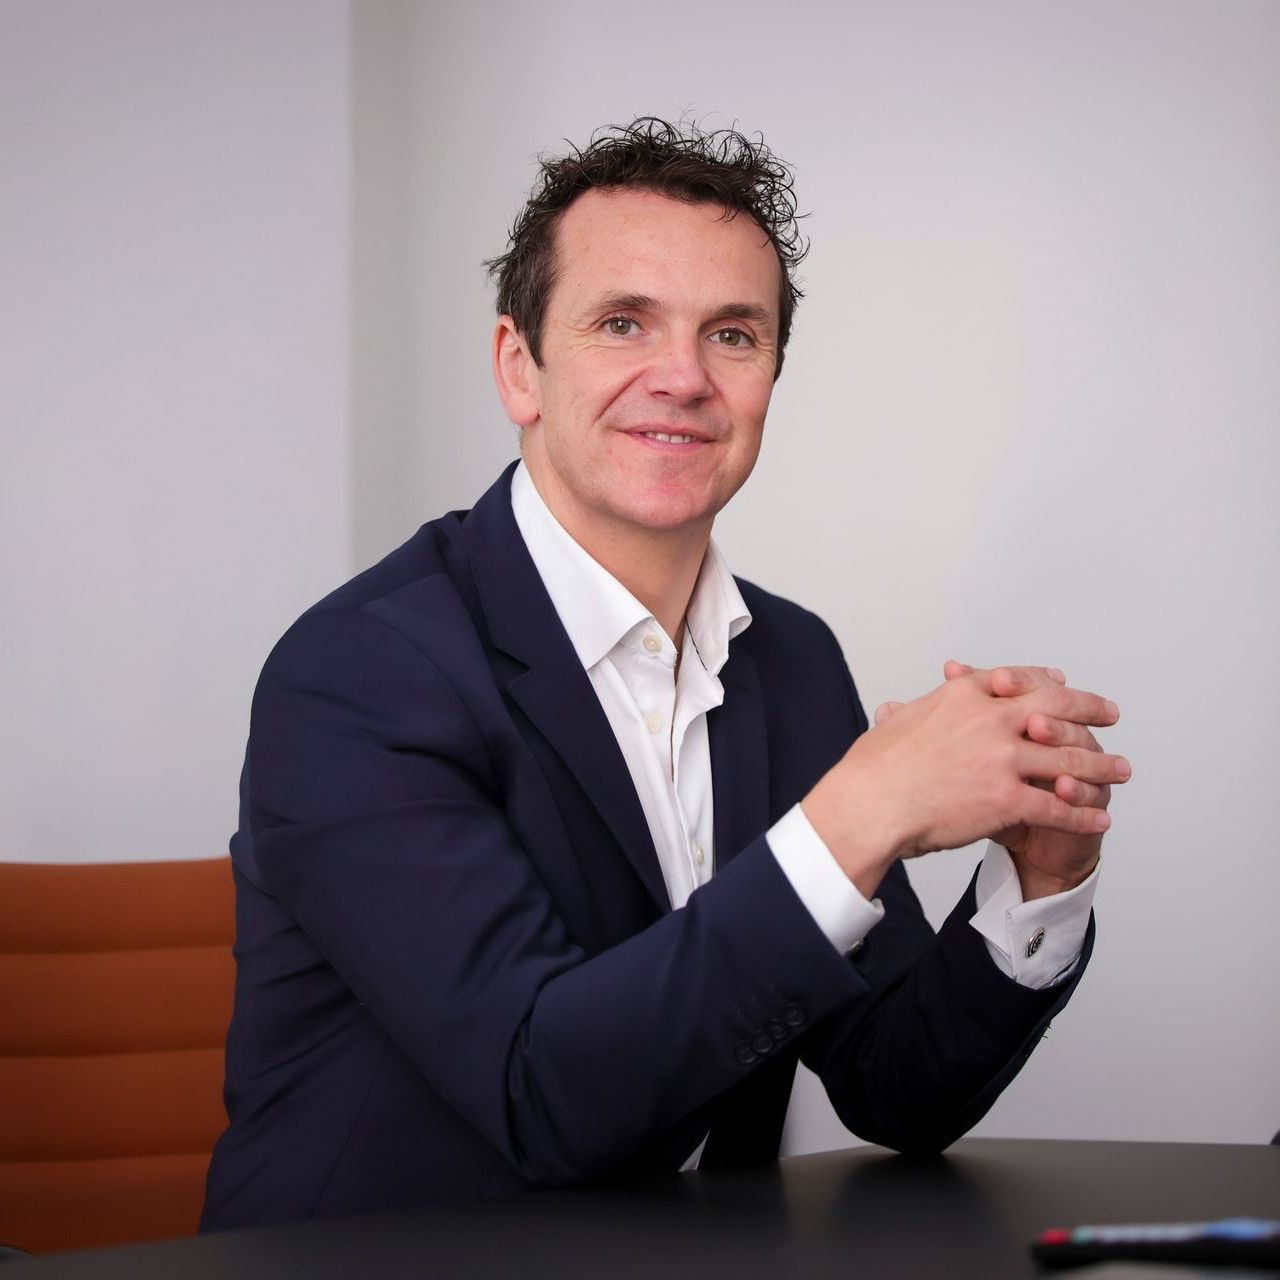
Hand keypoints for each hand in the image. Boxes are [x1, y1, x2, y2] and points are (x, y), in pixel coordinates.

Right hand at [803, 663, 1127, 898]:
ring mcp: (1003, 759)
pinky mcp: (1008, 799)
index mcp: (964, 696)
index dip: (1047, 682)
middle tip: (1110, 714)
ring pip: (1068, 761)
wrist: (869, 805)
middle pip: (1057, 710)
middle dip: (1090, 711)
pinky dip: (1083, 815)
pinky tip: (1098, 819)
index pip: (1018, 680)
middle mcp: (991, 720)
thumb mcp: (893, 722)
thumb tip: (895, 710)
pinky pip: (1058, 808)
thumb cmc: (873, 770)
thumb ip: (908, 713)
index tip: (1063, 683)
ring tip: (1121, 772)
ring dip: (1100, 768)